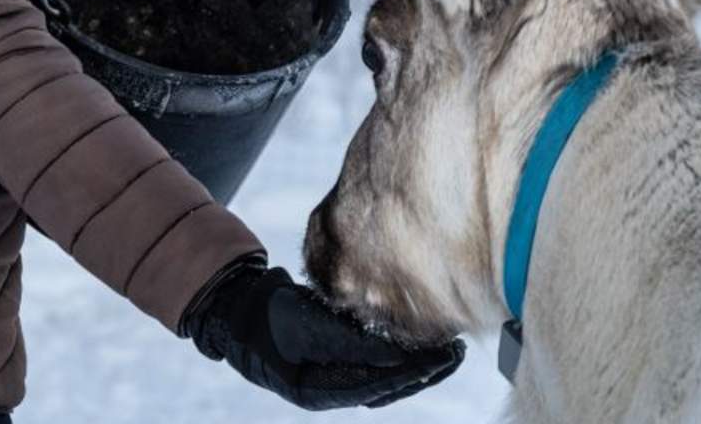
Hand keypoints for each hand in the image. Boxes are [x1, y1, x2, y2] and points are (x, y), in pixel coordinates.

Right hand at [182, 259, 465, 410]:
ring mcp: (336, 374)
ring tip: (453, 348)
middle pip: (389, 386)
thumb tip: (394, 354)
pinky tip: (427, 340)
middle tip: (458, 352)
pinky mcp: (341, 357)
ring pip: (388, 376)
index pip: (376, 385)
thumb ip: (346, 342)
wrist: (241, 311)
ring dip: (421, 364)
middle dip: (425, 371)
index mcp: (319, 390)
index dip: (410, 373)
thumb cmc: (268, 317)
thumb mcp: (304, 324)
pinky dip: (404, 353)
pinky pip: (379, 362)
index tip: (441, 358)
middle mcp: (332, 387)